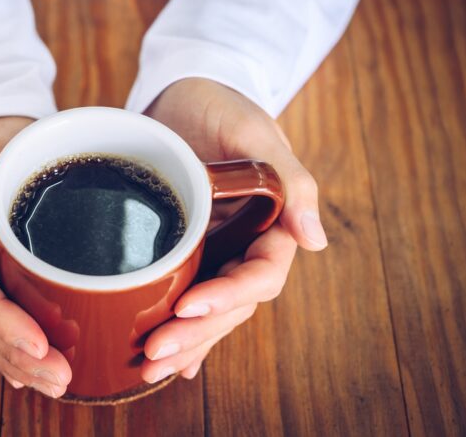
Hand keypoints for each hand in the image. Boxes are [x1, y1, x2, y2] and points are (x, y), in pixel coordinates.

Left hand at [140, 78, 326, 381]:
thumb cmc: (222, 105)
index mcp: (273, 223)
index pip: (260, 274)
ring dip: (185, 342)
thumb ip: (289, 180)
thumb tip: (315, 241)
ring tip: (149, 368)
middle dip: (198, 332)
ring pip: (209, 309)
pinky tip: (169, 361)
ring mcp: (217, 251)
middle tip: (156, 352)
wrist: (184, 96)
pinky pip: (188, 295)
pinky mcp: (187, 250)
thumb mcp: (254, 131)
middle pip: (232, 303)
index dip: (228, 295)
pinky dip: (182, 329)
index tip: (188, 307)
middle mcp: (246, 244)